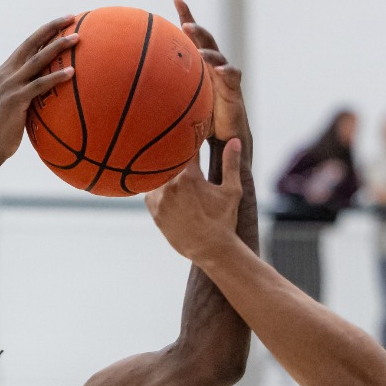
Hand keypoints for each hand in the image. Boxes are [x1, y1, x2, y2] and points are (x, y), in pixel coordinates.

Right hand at [0, 16, 77, 162]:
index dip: (44, 31)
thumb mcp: (15, 104)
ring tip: (77, 38)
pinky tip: (72, 73)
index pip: (27, 45)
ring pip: (38, 59)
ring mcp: (10, 85)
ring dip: (58, 46)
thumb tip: (49, 89)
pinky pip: (40, 84)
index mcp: (5, 72)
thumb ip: (28, 91)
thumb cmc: (5, 131)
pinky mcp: (16, 99)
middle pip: (32, 43)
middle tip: (72, 18)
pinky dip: (56, 77)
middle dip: (52, 28)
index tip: (62, 21)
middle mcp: (6, 73)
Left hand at [146, 137, 245, 264]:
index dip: (188, 140)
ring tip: (169, 166)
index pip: (184, 148)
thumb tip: (235, 140)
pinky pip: (150, 192)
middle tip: (177, 147)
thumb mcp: (231, 191)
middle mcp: (170, 185)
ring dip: (164, 171)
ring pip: (156, 175)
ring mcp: (159, 199)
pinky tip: (164, 185)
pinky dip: (157, 187)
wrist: (210, 250)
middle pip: (167, 160)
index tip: (191, 135)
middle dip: (174, 154)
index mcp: (189, 176)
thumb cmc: (224, 220)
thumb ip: (231, 163)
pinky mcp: (154, 212)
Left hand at [173, 0, 247, 147]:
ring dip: (207, 49)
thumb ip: (160, 94)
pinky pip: (232, 76)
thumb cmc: (199, 118)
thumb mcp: (176, 104)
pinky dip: (226, 71)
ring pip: (217, 55)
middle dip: (196, 28)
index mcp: (199, 64)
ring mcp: (224, 75)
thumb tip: (129, 93)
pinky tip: (218, 69)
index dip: (186, 15)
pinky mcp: (234, 89)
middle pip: (205, 39)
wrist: (224, 136)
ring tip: (200, 49)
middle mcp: (212, 65)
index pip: (192, 36)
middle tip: (186, 23)